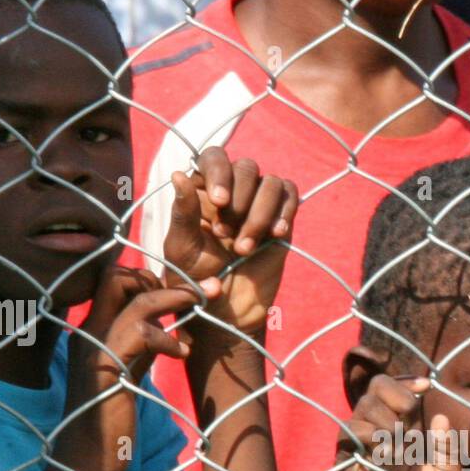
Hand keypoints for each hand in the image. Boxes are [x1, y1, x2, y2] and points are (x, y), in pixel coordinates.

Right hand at [57, 266, 198, 470]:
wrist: (87, 460)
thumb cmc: (110, 420)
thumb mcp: (128, 373)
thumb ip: (141, 348)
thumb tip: (167, 330)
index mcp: (92, 330)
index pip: (113, 281)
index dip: (146, 279)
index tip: (178, 295)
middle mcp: (88, 332)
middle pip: (116, 276)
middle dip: (159, 278)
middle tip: (194, 293)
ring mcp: (94, 347)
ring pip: (132, 298)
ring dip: (173, 297)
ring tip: (200, 306)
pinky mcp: (107, 368)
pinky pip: (140, 333)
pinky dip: (167, 337)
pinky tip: (182, 352)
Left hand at [162, 147, 298, 342]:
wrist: (224, 313)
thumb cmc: (195, 281)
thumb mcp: (181, 248)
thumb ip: (183, 212)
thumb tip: (179, 173)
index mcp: (203, 191)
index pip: (214, 157)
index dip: (219, 172)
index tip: (219, 203)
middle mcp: (233, 192)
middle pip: (246, 167)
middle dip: (240, 201)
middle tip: (225, 236)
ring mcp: (259, 205)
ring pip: (270, 183)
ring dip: (259, 215)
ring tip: (244, 249)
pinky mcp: (281, 221)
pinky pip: (290, 196)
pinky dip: (284, 212)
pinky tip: (275, 235)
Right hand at [338, 375, 464, 470]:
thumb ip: (447, 450)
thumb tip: (441, 419)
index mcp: (399, 436)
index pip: (390, 392)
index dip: (406, 382)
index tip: (427, 384)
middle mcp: (375, 437)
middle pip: (374, 389)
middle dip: (397, 395)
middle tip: (412, 420)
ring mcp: (359, 450)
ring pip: (362, 408)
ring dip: (389, 420)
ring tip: (403, 446)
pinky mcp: (348, 464)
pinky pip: (351, 433)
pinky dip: (373, 436)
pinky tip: (390, 455)